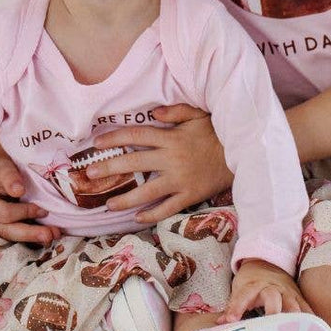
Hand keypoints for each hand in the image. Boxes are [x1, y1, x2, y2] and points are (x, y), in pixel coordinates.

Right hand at [0, 142, 61, 244]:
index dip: (24, 212)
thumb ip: (10, 177)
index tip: (43, 210)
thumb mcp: (4, 167)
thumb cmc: (0, 168)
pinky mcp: (2, 228)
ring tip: (53, 236)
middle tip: (50, 235)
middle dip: (30, 234)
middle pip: (7, 231)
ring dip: (34, 238)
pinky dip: (32, 237)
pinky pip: (17, 236)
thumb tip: (19, 191)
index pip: (4, 213)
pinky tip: (48, 236)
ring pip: (12, 237)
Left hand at [89, 104, 231, 222]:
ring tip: (108, 204)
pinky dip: (152, 214)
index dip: (115, 138)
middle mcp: (172, 159)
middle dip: (109, 168)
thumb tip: (153, 113)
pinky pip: (168, 208)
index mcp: (171, 138)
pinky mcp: (190, 195)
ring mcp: (180, 179)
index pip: (137, 135)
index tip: (96, 143)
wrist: (242, 154)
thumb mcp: (198, 115)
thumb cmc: (216, 133)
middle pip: (135, 162)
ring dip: (125, 198)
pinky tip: (137, 218)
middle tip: (89, 173)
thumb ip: (175, 112)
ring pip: (147, 191)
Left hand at [219, 260, 313, 323]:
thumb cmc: (250, 282)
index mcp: (253, 285)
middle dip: (272, 312)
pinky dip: (309, 320)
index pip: (244, 295)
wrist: (266, 263)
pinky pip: (305, 308)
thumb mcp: (239, 289)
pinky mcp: (297, 297)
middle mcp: (271, 287)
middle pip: (272, 297)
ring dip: (293, 319)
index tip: (231, 320)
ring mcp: (286, 292)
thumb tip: (221, 325)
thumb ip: (231, 307)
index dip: (237, 307)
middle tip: (270, 330)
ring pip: (292, 304)